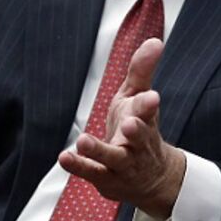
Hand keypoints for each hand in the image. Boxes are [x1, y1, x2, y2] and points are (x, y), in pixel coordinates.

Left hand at [59, 38, 187, 217]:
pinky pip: (92, 172)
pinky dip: (79, 166)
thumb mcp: (139, 99)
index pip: (148, 110)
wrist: (150, 179)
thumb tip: (155, 41)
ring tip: (83, 141)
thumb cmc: (139, 130)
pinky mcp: (106, 178)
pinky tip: (65, 157)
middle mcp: (138, 143)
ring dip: (99, 150)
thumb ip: (142, 71)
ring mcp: (123, 163)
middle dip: (136, 131)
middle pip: (139, 137)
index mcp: (146, 120)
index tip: (152, 96)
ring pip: (113, 158)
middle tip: (129, 123)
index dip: (148, 104)